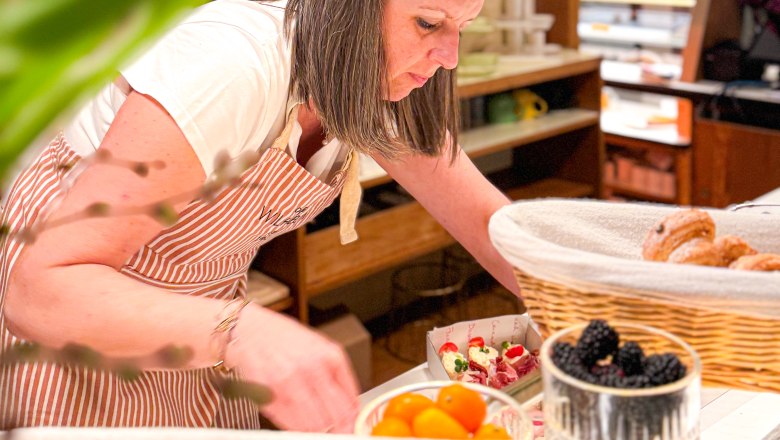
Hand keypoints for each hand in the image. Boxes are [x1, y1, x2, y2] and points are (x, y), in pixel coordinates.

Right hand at [225, 303, 359, 432]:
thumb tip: (352, 406)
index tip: (351, 426)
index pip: (349, 403)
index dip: (352, 420)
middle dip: (337, 428)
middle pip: (334, 417)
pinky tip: (295, 415)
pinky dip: (295, 426)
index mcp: (329, 356)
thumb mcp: (320, 347)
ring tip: (313, 422)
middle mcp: (311, 369)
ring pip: (313, 425)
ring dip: (316, 429)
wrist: (247, 329)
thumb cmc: (283, 337)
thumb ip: (339, 376)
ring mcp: (288, 383)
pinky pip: (289, 424)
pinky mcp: (268, 395)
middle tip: (335, 429)